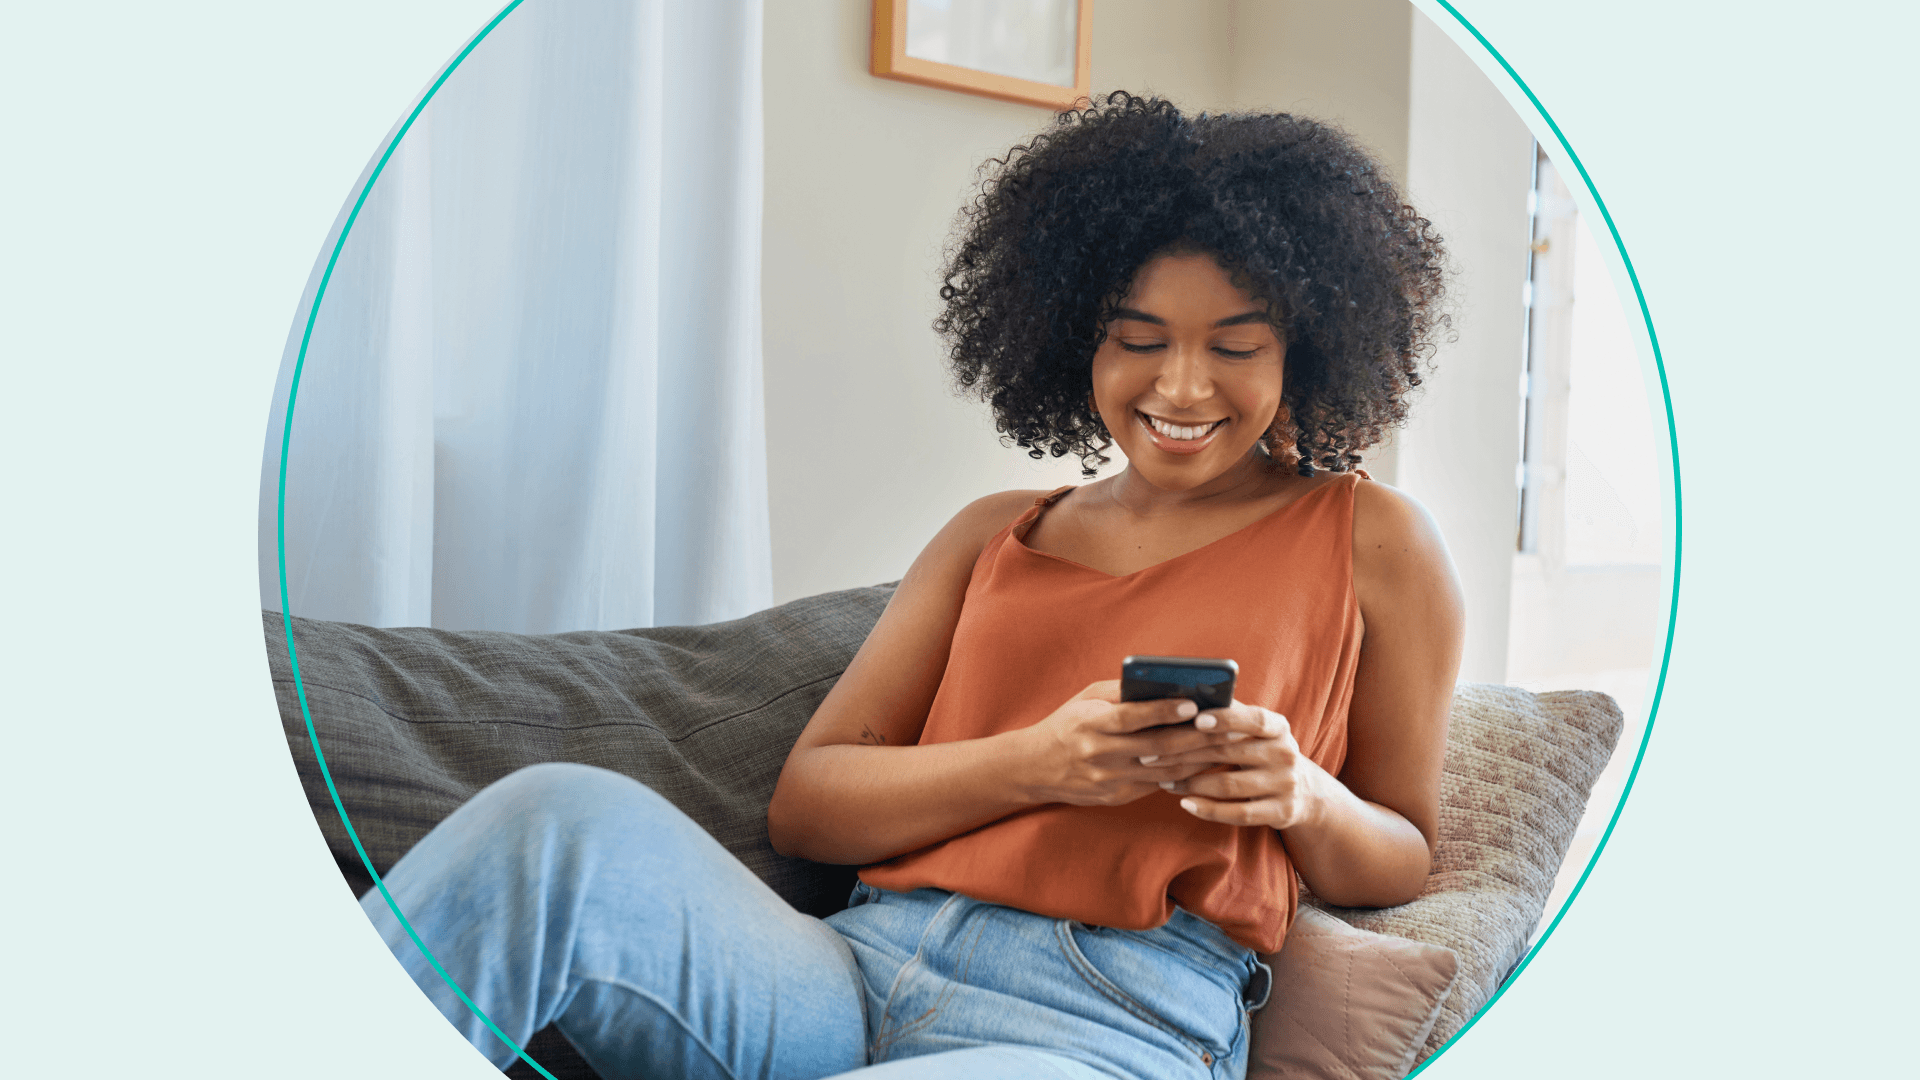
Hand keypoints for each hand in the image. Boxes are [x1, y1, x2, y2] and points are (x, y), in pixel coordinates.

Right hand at [1013, 681, 1249, 807]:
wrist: (1035, 768)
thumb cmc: (1067, 723)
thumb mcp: (1086, 699)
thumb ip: (1121, 692)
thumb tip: (1166, 684)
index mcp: (1091, 724)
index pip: (1131, 717)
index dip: (1163, 711)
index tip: (1193, 705)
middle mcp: (1100, 754)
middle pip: (1157, 746)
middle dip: (1196, 737)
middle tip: (1228, 725)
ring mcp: (1109, 779)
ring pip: (1164, 770)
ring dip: (1199, 758)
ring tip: (1226, 745)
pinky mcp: (1117, 796)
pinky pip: (1158, 785)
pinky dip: (1184, 774)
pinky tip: (1205, 763)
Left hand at [1147, 700, 1324, 829]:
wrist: (1304, 792)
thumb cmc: (1262, 750)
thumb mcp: (1255, 731)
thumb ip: (1229, 714)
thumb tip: (1188, 693)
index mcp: (1278, 727)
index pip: (1253, 719)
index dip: (1225, 719)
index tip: (1195, 719)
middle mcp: (1285, 753)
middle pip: (1229, 752)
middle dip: (1185, 753)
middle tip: (1151, 754)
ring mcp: (1286, 785)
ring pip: (1229, 785)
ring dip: (1191, 783)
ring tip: (1163, 780)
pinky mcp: (1281, 812)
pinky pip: (1239, 814)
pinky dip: (1209, 809)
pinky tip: (1186, 804)